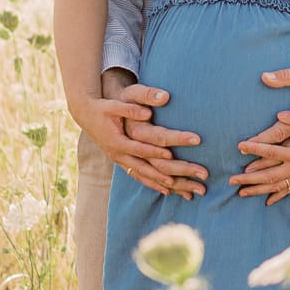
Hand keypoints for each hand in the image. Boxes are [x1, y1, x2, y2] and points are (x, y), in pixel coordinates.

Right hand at [82, 77, 207, 197]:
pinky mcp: (124, 164)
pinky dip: (157, 185)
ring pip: (151, 178)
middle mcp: (123, 155)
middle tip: (204, 174)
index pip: (152, 143)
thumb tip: (163, 98)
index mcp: (122, 140)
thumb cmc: (105, 106)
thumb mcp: (120, 100)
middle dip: (181, 171)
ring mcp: (122, 162)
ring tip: (195, 192)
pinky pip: (142, 178)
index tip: (195, 142)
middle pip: (156, 167)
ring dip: (174, 185)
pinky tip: (171, 192)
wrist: (85, 116)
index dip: (173, 143)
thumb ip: (140, 99)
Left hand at [231, 108, 289, 204]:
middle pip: (269, 175)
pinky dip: (278, 195)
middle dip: (249, 178)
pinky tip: (267, 201)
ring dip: (259, 190)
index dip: (255, 148)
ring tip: (241, 193)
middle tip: (231, 180)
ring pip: (277, 186)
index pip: (272, 152)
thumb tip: (280, 114)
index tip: (240, 146)